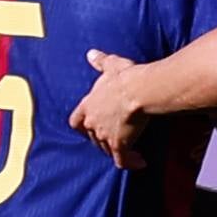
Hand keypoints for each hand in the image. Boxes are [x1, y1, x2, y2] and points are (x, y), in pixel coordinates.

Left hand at [67, 50, 149, 168]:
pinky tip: (141, 162)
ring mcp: (105, 135)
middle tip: (117, 138)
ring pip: (106, 149)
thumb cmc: (126, 77)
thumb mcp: (111, 66)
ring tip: (131, 150)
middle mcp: (93, 123)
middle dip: (103, 139)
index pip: (75, 121)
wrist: (139, 90)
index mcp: (88, 105)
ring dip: (117, 151)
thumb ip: (100, 62)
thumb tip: (91, 54)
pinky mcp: (119, 145)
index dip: (81, 126)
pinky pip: (123, 160)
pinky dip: (131, 162)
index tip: (89, 128)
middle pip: (93, 137)